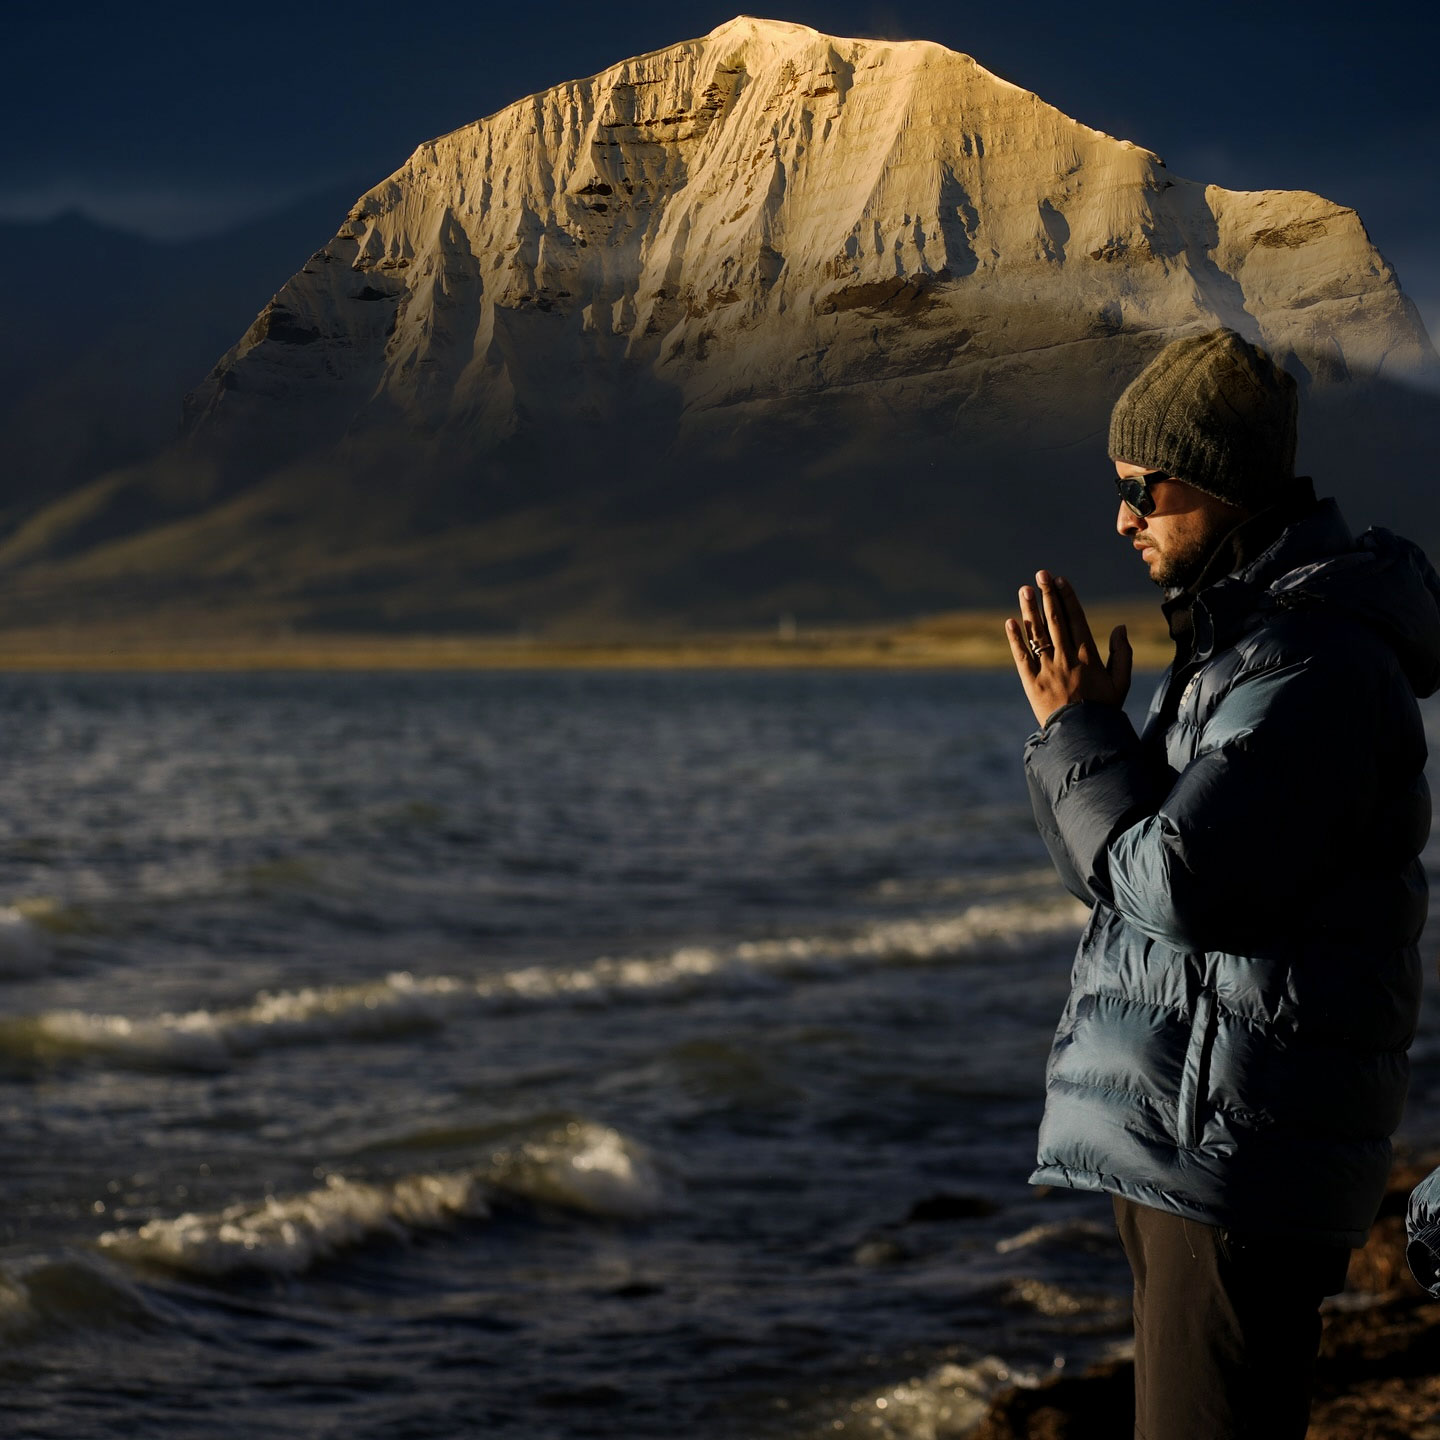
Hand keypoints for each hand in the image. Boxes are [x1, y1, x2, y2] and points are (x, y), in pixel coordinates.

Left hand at [1005, 570, 1132, 726]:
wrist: (1080, 736)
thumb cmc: (1103, 710)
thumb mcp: (1120, 682)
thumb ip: (1121, 654)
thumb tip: (1121, 627)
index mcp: (1088, 655)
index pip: (1076, 619)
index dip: (1068, 598)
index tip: (1061, 580)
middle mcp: (1066, 658)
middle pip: (1055, 620)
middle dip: (1048, 594)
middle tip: (1041, 574)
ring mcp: (1047, 669)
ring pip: (1037, 633)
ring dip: (1030, 610)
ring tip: (1024, 589)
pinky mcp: (1031, 681)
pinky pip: (1021, 656)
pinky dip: (1015, 638)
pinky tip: (1010, 622)